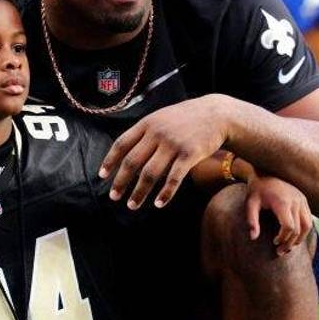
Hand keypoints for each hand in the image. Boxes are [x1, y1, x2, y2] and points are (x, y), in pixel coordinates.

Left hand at [99, 95, 230, 209]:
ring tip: (132, 205)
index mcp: (147, 124)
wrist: (217, 114)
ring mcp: (173, 144)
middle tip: (114, 197)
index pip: (121, 144)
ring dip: (139, 192)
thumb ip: (146, 132)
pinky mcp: (189, 155)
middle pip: (132, 162)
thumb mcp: (162, 117)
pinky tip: (159, 203)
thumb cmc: (187, 118)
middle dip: (120, 182)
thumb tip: (127, 153)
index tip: (102, 176)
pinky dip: (165, 193)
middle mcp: (157, 133)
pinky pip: (174, 178)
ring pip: (150, 174)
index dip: (110, 161)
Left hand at [244, 176, 313, 255]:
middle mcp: (296, 201)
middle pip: (299, 229)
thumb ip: (252, 220)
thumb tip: (253, 237)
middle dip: (290, 243)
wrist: (267, 170)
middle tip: (280, 251)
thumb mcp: (250, 203)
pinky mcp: (304, 200)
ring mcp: (302, 200)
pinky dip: (303, 230)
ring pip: (308, 225)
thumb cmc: (257, 188)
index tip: (274, 243)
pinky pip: (308, 219)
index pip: (289, 227)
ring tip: (290, 246)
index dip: (283, 238)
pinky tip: (294, 236)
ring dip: (300, 238)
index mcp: (283, 202)